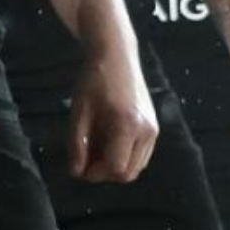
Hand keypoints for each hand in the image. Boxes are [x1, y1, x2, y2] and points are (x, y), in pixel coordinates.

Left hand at [67, 50, 158, 183]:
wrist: (116, 56)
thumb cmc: (94, 80)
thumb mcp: (79, 112)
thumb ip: (77, 144)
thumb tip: (76, 172)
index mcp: (128, 126)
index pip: (116, 169)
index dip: (96, 173)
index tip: (79, 167)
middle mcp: (146, 131)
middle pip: (128, 173)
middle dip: (105, 173)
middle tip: (84, 161)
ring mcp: (153, 130)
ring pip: (136, 167)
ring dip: (114, 166)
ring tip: (93, 149)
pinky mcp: (153, 127)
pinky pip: (140, 155)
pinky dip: (123, 156)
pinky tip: (105, 142)